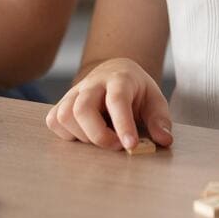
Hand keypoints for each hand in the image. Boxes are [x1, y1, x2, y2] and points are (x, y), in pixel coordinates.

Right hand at [44, 58, 171, 150]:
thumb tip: (163, 140)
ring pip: (65, 115)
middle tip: (117, 145)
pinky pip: (54, 121)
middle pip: (82, 108)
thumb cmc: (136, 90)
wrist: (115, 71)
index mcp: (119, 79)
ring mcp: (74, 92)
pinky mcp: (62, 103)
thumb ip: (160, 119)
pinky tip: (85, 135)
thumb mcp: (154, 100)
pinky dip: (67, 134)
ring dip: (83, 136)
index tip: (131, 145)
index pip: (117, 100)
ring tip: (102, 138)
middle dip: (98, 135)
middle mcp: (93, 83)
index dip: (123, 124)